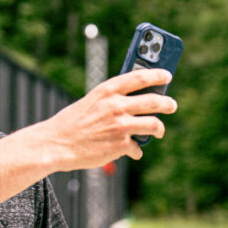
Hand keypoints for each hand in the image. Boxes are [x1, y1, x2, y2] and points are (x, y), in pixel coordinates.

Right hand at [38, 68, 176, 170]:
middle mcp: (116, 106)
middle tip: (171, 105)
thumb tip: (133, 103)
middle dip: (167, 103)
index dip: (157, 74)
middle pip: (154, 101)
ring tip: (158, 131)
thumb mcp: (89, 103)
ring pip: (154, 124)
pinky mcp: (120, 145)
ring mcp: (120, 125)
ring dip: (159, 128)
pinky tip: (132, 152)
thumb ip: (110, 101)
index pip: (139, 77)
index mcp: (106, 91)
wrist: (55, 144)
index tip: (167, 75)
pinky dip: (135, 151)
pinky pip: (137, 147)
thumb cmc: (70, 123)